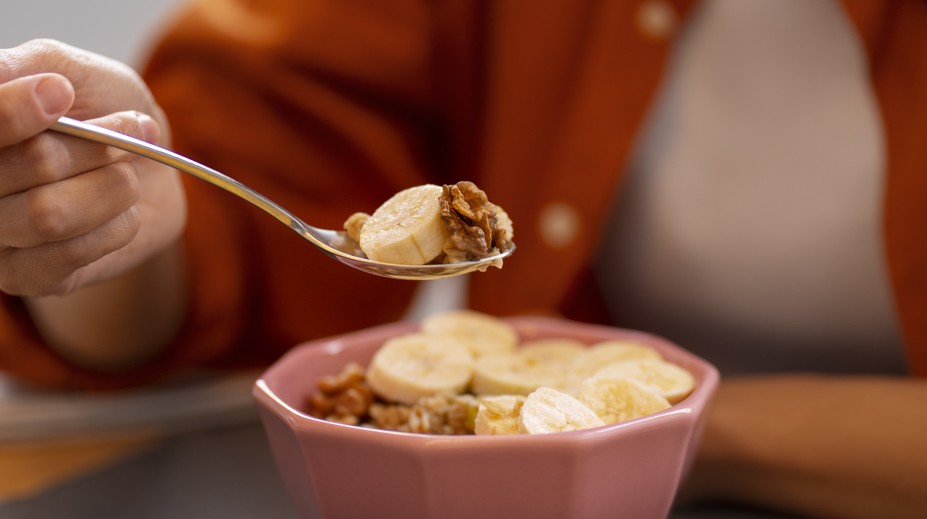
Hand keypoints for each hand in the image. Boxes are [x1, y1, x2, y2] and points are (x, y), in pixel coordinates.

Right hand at [0, 39, 185, 296]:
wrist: (151, 168)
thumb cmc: (106, 111)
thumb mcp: (78, 71)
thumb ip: (32, 67)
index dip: (13, 111)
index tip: (61, 93)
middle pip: (32, 162)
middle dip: (96, 143)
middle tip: (131, 127)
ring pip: (51, 214)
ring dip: (111, 187)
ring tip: (125, 174)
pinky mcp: (25, 278)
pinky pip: (71, 254)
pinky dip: (116, 226)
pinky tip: (122, 213)